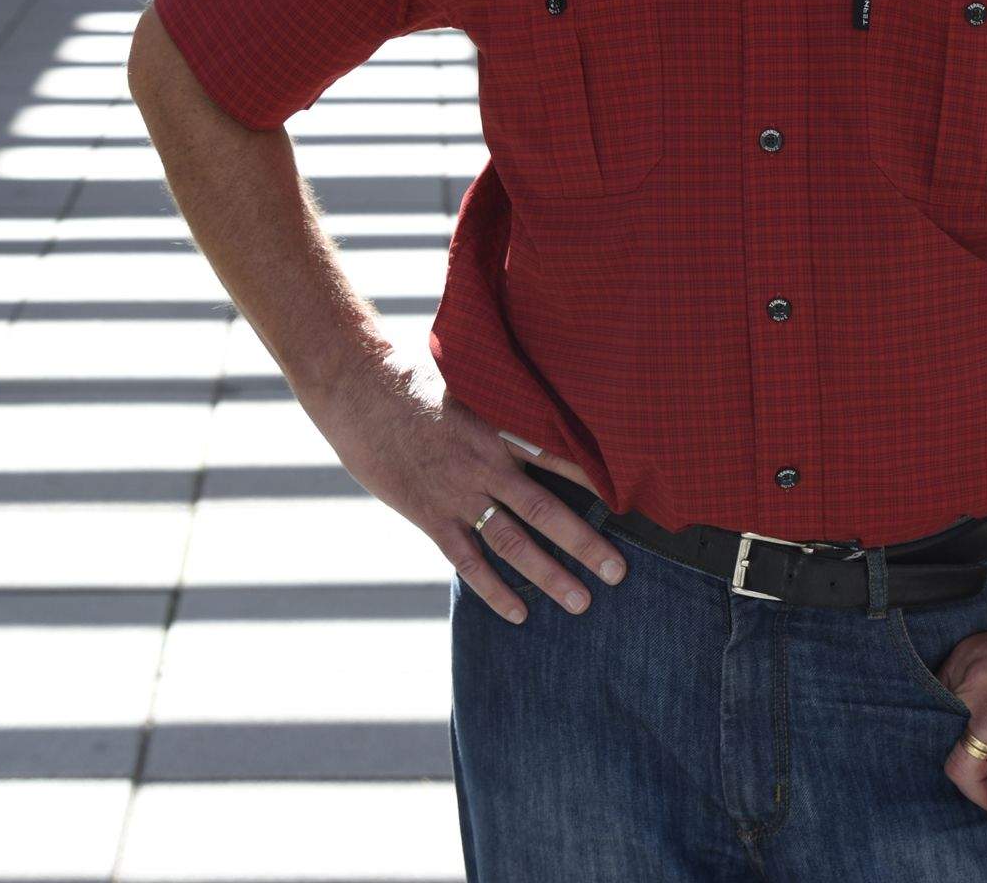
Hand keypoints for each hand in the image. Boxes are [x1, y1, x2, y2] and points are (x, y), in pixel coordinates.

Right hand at [308, 361, 627, 624]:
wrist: (356, 387)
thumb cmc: (411, 372)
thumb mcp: (467, 372)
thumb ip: (502, 390)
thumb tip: (535, 379)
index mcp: (499, 425)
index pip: (559, 456)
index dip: (596, 481)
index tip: (631, 503)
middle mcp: (485, 463)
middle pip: (545, 509)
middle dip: (585, 543)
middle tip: (619, 573)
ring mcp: (457, 492)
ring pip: (513, 542)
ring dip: (550, 575)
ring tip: (582, 602)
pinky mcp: (429, 514)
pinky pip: (467, 560)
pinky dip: (494, 590)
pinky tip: (519, 614)